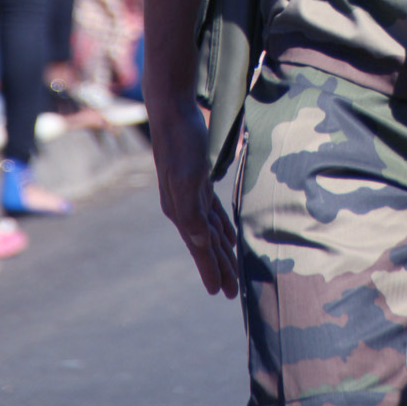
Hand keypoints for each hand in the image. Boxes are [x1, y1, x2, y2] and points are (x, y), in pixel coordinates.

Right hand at [147, 96, 238, 298]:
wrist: (173, 112)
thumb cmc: (181, 144)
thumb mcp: (187, 178)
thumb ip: (191, 212)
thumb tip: (200, 242)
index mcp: (181, 211)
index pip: (199, 248)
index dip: (210, 270)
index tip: (219, 293)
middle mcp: (184, 207)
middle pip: (206, 244)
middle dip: (219, 267)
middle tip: (232, 292)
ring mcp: (191, 194)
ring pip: (210, 230)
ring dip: (221, 250)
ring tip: (233, 271)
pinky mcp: (199, 181)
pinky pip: (212, 211)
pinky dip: (221, 226)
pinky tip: (228, 233)